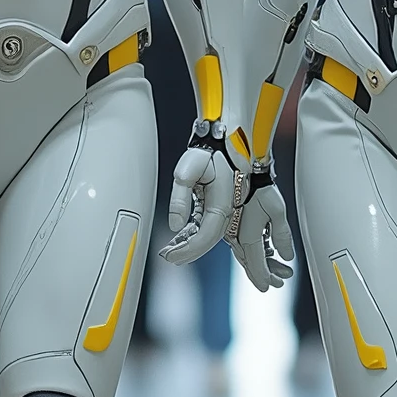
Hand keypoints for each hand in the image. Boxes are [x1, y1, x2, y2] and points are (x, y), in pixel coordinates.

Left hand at [160, 132, 235, 263]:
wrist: (225, 138)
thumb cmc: (208, 152)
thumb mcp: (187, 171)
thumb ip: (179, 198)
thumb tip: (175, 224)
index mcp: (221, 205)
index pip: (204, 238)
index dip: (187, 251)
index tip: (170, 257)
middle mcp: (227, 210)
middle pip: (208, 241)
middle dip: (189, 253)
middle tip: (170, 258)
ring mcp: (227, 208)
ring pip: (211, 236)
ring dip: (193, 247)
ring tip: (174, 252)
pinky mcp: (222, 205)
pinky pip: (211, 226)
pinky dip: (197, 236)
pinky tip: (184, 238)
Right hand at [227, 170, 294, 291]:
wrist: (245, 171)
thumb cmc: (260, 188)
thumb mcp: (278, 213)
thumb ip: (282, 237)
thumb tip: (287, 256)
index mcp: (248, 237)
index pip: (258, 266)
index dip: (266, 278)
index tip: (272, 286)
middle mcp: (238, 237)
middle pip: (253, 263)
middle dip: (267, 274)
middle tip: (281, 280)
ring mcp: (234, 231)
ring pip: (249, 255)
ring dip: (264, 263)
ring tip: (280, 268)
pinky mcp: (235, 224)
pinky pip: (245, 244)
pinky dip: (258, 252)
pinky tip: (268, 251)